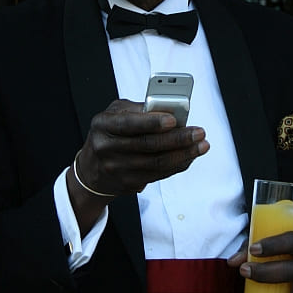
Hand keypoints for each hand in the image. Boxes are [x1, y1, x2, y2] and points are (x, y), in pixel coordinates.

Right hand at [75, 99, 208, 196]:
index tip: (173, 120)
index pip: (129, 123)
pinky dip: (177, 165)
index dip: (152, 122)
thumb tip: (169, 109)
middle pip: (148, 145)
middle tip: (199, 133)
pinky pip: (158, 175)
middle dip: (178, 139)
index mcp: (103, 125)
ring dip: (183, 154)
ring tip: (201, 145)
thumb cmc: (109, 133)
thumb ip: (139, 109)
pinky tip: (189, 156)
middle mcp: (107, 148)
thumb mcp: (115, 113)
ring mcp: (117, 169)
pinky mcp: (128, 183)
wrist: (91, 168)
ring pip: (156, 163)